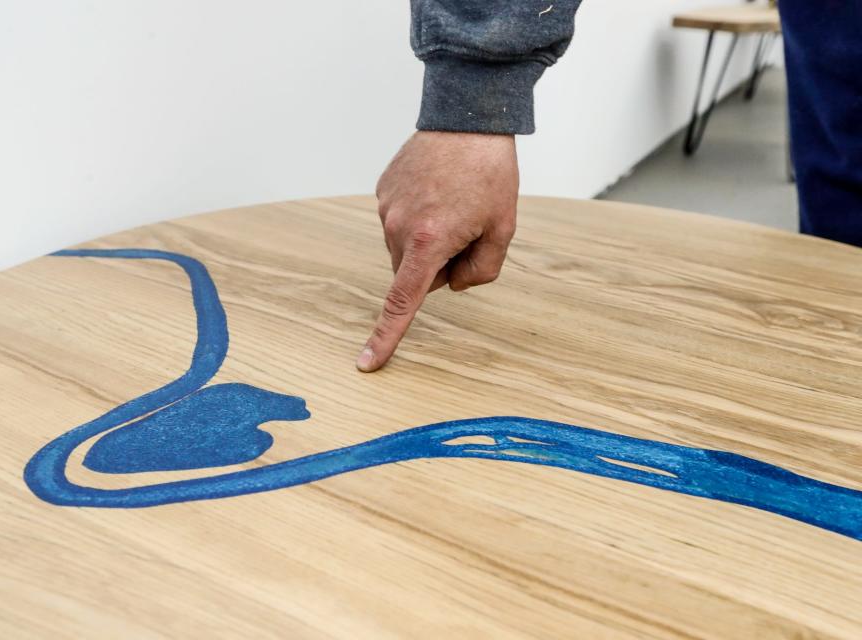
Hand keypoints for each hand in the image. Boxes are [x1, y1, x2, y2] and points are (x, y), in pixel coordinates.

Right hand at [357, 130, 518, 371]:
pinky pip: (399, 219)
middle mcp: (398, 227)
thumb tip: (452, 283)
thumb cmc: (491, 173)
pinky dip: (419, 213)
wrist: (467, 117)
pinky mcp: (382, 189)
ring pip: (406, 246)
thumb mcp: (503, 228)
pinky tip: (438, 188)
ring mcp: (386, 206)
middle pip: (415, 270)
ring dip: (428, 236)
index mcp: (429, 242)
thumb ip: (481, 271)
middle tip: (468, 224)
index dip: (386, 336)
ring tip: (454, 199)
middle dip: (440, 260)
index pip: (404, 301)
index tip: (366, 362)